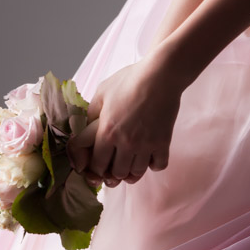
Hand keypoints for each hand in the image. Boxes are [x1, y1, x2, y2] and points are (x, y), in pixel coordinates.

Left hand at [68, 60, 181, 188]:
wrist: (160, 75)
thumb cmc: (130, 80)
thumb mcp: (102, 92)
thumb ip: (92, 112)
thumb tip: (86, 126)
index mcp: (107, 132)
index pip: (96, 164)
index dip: (94, 167)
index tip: (97, 164)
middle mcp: (125, 143)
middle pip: (116, 173)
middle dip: (112, 172)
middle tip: (114, 165)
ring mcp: (145, 145)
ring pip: (136, 173)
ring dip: (132, 171)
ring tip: (131, 163)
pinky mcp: (163, 143)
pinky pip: (158, 166)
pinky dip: (153, 165)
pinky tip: (150, 156)